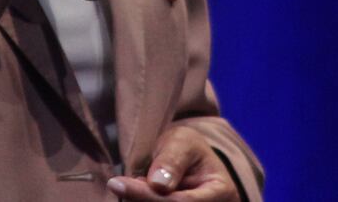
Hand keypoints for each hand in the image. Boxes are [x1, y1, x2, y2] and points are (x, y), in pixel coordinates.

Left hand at [107, 126, 239, 201]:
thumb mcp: (183, 142)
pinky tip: (135, 193)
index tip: (116, 184)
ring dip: (139, 200)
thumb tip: (157, 184)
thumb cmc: (188, 148)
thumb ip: (172, 160)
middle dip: (141, 199)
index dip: (147, 196)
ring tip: (133, 185)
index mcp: (221, 192)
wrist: (191, 162)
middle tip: (120, 184)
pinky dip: (139, 201)